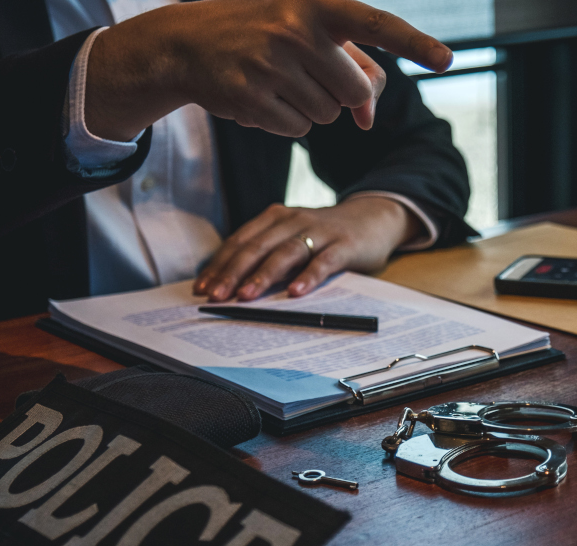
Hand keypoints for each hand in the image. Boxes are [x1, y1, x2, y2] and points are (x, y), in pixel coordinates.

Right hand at [85, 0, 451, 140]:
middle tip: (306, 73)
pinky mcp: (249, 98)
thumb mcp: (308, 35)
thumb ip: (352, 68)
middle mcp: (294, 29)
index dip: (414, 44)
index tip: (446, 59)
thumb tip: (368, 117)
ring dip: (311, 107)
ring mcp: (269, 65)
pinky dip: (286, 121)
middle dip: (339, 93)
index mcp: (315, 5)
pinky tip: (261, 96)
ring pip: (327, 115)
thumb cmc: (263, 34)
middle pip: (354, 91)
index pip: (376, 25)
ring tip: (277, 80)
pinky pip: (298, 130)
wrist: (187, 42)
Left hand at [194, 196, 421, 300]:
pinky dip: (308, 277)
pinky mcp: (344, 245)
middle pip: (257, 247)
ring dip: (263, 276)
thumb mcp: (292, 236)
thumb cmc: (325, 234)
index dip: (220, 265)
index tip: (203, 288)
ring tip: (246, 296)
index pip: (240, 242)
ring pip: (285, 253)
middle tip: (216, 296)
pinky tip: (296, 292)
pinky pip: (323, 262)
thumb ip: (268, 253)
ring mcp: (319, 231)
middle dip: (233, 273)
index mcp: (275, 218)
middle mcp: (293, 220)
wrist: (373, 217)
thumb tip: (232, 284)